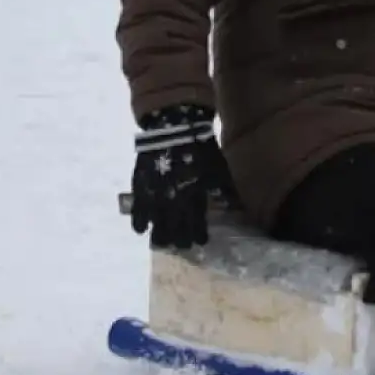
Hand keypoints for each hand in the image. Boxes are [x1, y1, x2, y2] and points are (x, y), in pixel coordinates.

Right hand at [130, 104, 228, 248]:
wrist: (175, 128)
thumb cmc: (200, 148)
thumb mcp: (218, 169)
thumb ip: (224, 190)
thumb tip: (235, 207)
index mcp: (195, 196)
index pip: (197, 223)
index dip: (198, 235)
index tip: (200, 242)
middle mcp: (175, 200)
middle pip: (175, 228)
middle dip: (178, 239)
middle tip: (180, 246)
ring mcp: (156, 193)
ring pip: (156, 222)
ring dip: (159, 234)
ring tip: (161, 243)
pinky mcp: (141, 185)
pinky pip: (138, 208)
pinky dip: (139, 220)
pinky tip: (140, 230)